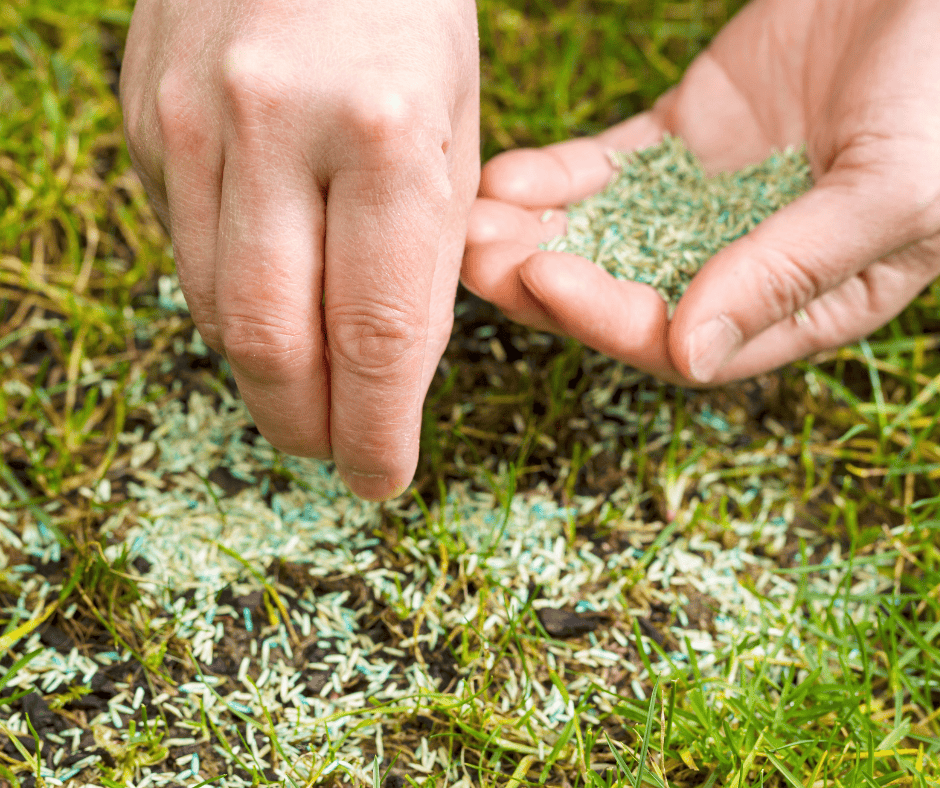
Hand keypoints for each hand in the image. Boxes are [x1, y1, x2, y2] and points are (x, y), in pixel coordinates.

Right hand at [120, 0, 479, 499]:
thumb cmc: (410, 14)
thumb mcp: (456, 128)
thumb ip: (420, 257)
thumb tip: (386, 376)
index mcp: (382, 135)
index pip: (374, 337)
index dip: (376, 430)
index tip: (382, 478)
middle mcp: (271, 130)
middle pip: (274, 344)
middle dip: (307, 424)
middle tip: (335, 452)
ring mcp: (188, 122)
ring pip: (216, 310)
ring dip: (267, 373)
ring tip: (308, 392)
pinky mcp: (144, 120)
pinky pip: (184, 249)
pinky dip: (232, 300)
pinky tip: (270, 297)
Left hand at [464, 0, 939, 384]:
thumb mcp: (892, 192)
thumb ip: (790, 274)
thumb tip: (691, 357)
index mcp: (806, 302)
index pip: (688, 341)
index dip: (610, 319)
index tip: (545, 279)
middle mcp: (747, 262)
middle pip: (629, 295)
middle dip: (549, 283)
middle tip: (474, 259)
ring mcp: (711, 199)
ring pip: (609, 236)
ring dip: (538, 235)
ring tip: (474, 219)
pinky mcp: (687, 137)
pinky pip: (610, 168)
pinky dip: (559, 176)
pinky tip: (510, 177)